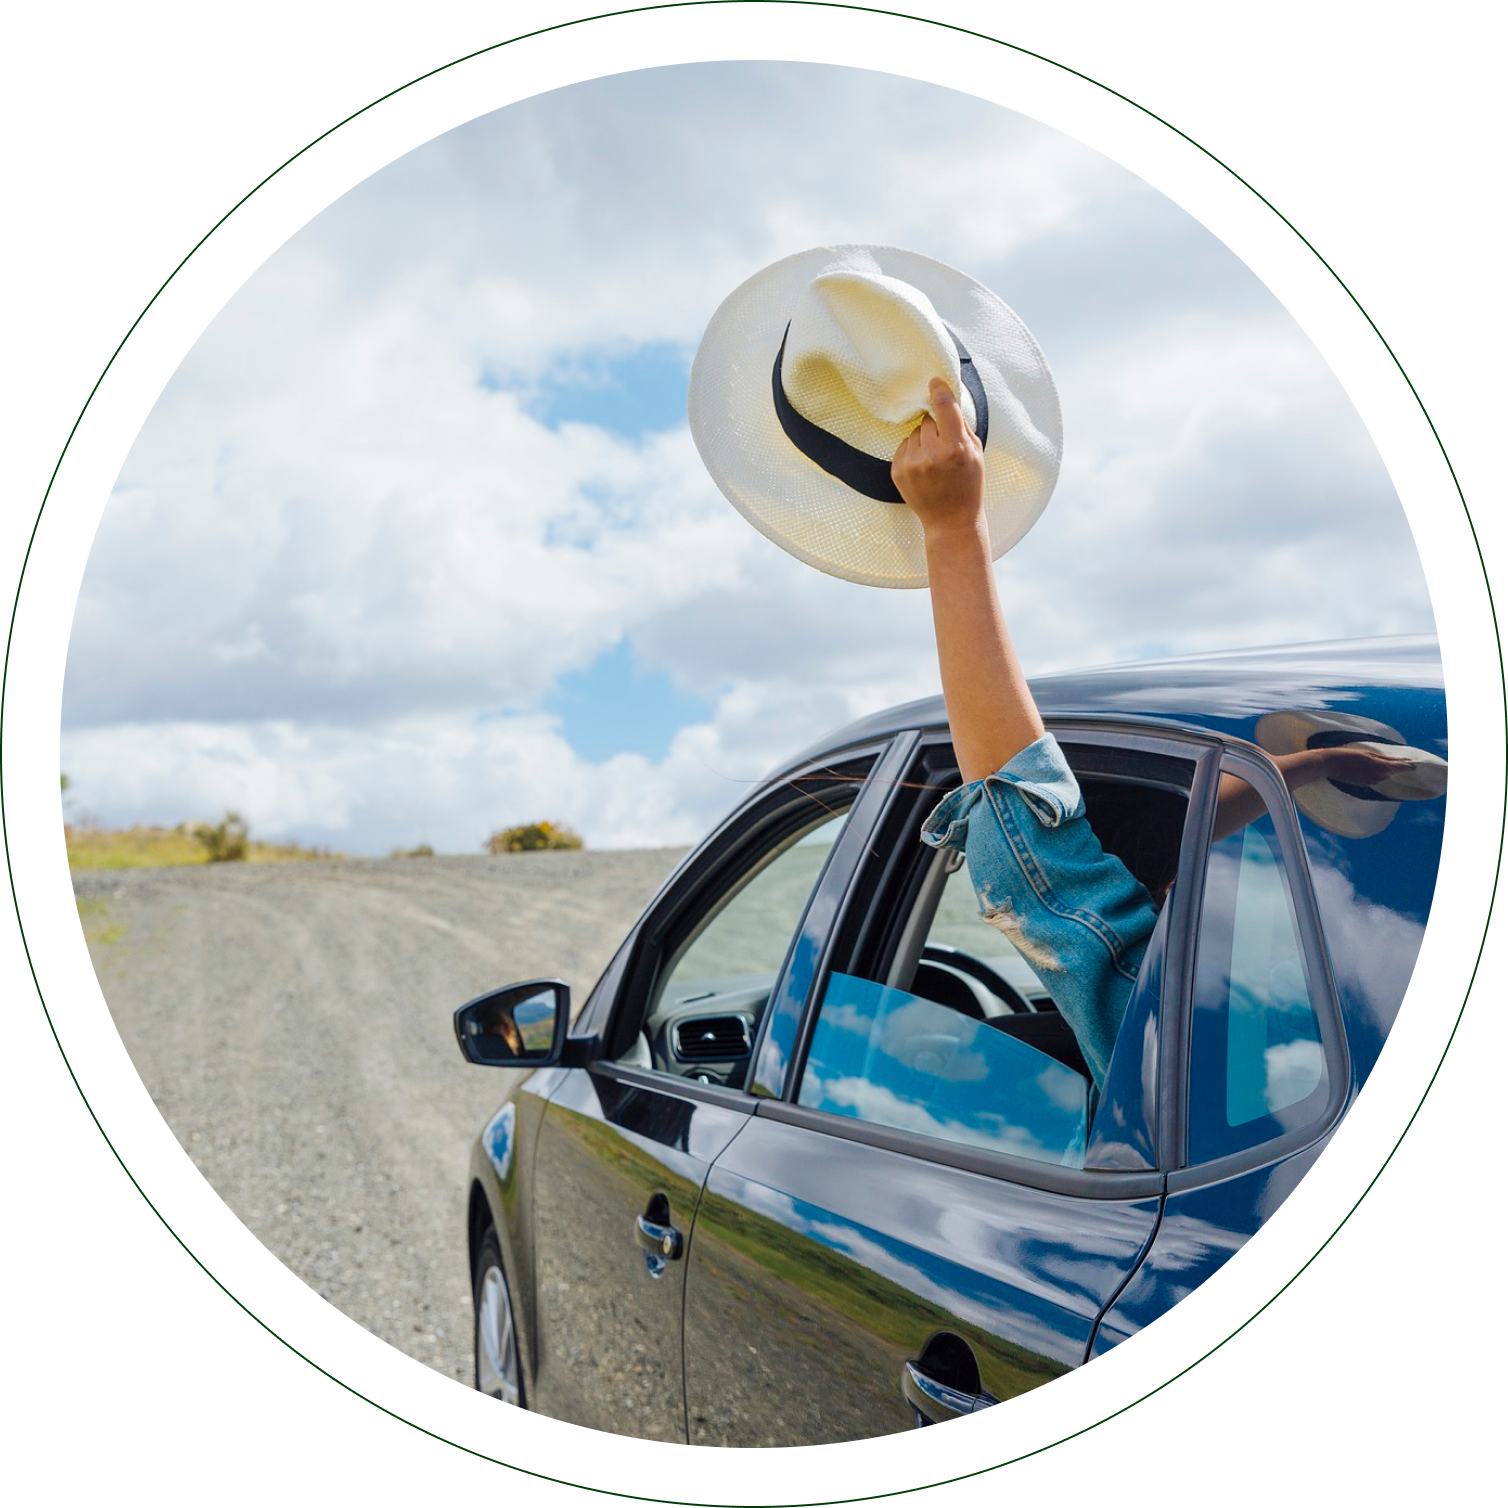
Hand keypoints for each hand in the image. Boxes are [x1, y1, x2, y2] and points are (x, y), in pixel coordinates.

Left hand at [891, 377, 985, 537]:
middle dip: (936, 427)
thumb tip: (947, 400)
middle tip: (945, 446)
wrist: (951, 522)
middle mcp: (931, 454)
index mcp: (954, 448)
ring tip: (935, 460)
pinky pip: (904, 445)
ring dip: (924, 439)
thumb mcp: (976, 454)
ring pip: (915, 432)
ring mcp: (911, 464)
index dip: (939, 390)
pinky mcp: (897, 471)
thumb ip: (962, 426)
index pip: (943, 407)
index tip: (934, 382)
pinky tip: (924, 467)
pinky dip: (913, 451)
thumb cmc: (968, 486)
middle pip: (928, 420)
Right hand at [1317, 745, 1416, 786]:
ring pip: (1385, 776)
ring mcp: (1371, 782)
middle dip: (1397, 767)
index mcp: (1381, 767)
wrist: (1330, 764)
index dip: (1408, 766)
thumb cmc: (1348, 755)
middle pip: (1392, 772)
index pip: (1400, 767)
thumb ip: (1384, 758)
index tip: (1415, 764)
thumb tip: (1398, 761)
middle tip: (1402, 761)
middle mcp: (1378, 777)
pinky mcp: (1364, 784)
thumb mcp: (1368, 753)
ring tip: (1386, 763)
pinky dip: (1378, 774)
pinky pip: (1376, 779)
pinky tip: (1373, 768)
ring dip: (1387, 770)